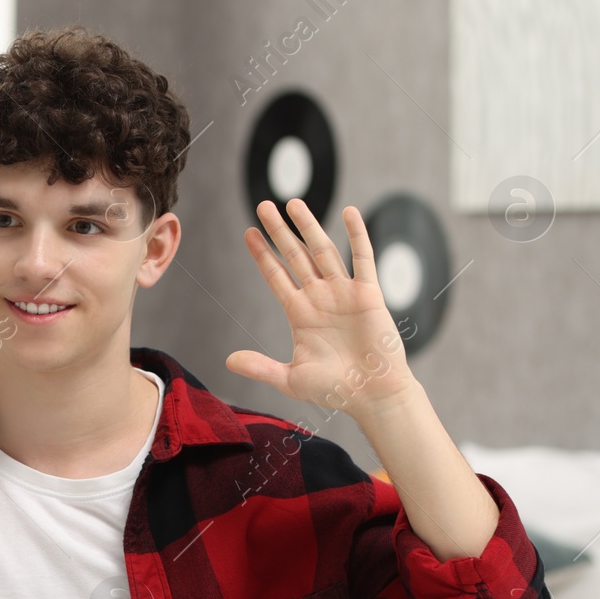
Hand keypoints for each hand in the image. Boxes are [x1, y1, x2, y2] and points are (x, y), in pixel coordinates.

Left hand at [226, 199, 418, 418]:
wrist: (372, 396)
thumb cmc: (335, 390)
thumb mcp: (290, 379)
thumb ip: (260, 367)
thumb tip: (227, 361)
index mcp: (300, 314)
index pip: (276, 276)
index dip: (262, 255)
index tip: (248, 233)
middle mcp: (319, 298)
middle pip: (295, 256)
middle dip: (279, 231)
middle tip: (263, 206)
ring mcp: (344, 293)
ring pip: (323, 251)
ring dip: (309, 226)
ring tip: (293, 203)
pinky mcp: (368, 294)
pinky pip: (363, 258)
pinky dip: (357, 235)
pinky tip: (348, 212)